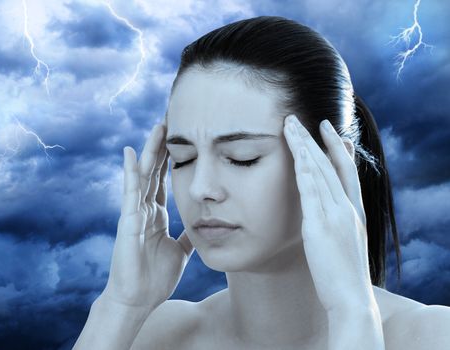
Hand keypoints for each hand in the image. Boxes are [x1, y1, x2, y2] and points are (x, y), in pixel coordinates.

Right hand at [102, 122, 193, 310]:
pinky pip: (130, 193)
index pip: (164, 180)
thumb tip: (204, 226)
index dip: (172, 159)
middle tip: (171, 121)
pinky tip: (129, 153)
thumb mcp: (181, 252)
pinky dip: (130, 172)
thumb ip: (189, 236)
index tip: (181, 138)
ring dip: (150, 151)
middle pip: (154, 171)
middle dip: (163, 147)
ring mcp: (135, 213)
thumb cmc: (155, 278)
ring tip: (158, 127)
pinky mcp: (128, 222)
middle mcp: (145, 209)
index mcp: (157, 215)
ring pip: (143, 175)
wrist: (138, 300)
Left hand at [283, 114, 374, 312]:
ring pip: (320, 172)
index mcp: (354, 211)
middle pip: (331, 164)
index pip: (345, 170)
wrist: (352, 298)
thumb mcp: (345, 241)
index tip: (326, 128)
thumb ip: (337, 221)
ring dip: (304, 146)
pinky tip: (294, 153)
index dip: (335, 147)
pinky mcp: (321, 227)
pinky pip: (311, 192)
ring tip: (290, 126)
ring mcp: (336, 216)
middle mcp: (348, 208)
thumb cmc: (344, 274)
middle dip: (314, 139)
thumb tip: (326, 210)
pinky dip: (304, 170)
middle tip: (299, 118)